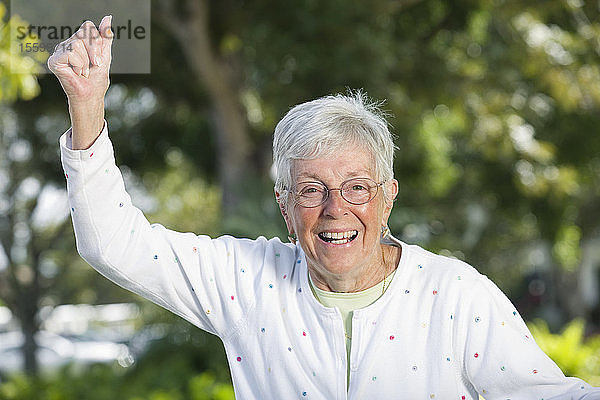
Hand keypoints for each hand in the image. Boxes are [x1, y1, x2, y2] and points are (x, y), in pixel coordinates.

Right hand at [48, 16, 112, 148]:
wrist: (91, 95)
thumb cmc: (97, 79)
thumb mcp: (105, 55)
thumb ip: (105, 37)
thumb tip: (108, 18)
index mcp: (78, 42)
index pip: (88, 27)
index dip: (97, 41)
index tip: (99, 58)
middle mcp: (67, 44)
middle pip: (83, 33)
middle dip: (94, 51)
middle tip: (94, 65)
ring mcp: (59, 51)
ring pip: (77, 43)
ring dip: (87, 61)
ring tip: (84, 72)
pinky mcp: (54, 60)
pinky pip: (70, 52)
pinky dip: (79, 64)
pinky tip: (77, 73)